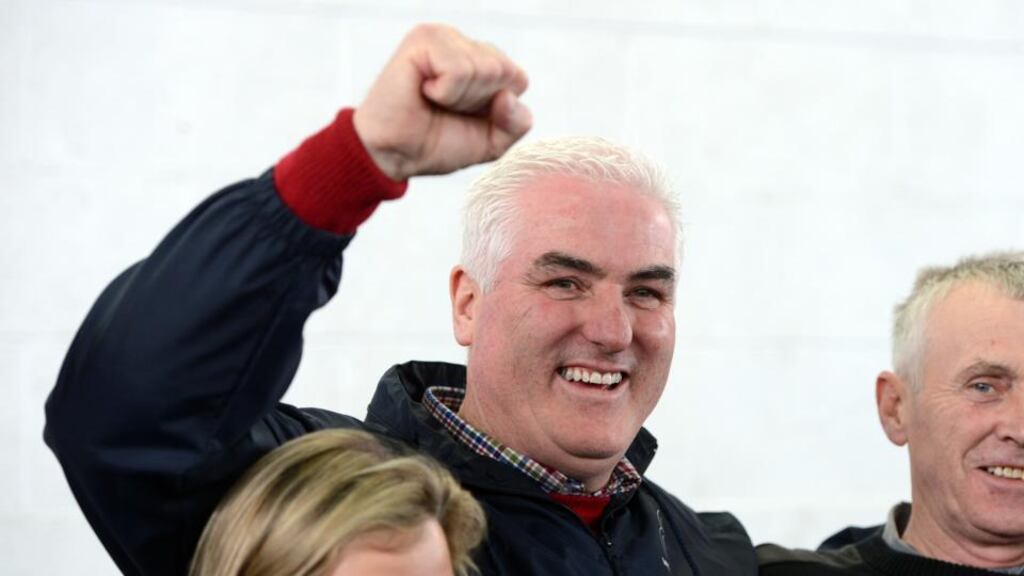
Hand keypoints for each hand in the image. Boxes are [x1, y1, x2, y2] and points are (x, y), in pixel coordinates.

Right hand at [353, 24, 531, 180]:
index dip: (497, 110)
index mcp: (483, 62)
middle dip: (478, 103)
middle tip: (445, 108)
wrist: (395, 155)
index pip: (518, 80)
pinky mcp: (425, 39)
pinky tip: (423, 90)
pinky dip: (445, 92)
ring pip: (485, 69)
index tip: (464, 116)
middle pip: (505, 73)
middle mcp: (465, 44)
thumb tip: (507, 96)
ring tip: (433, 99)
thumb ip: (517, 124)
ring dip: (459, 98)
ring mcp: (445, 38)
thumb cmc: (436, 143)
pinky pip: (460, 70)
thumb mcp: (491, 142)